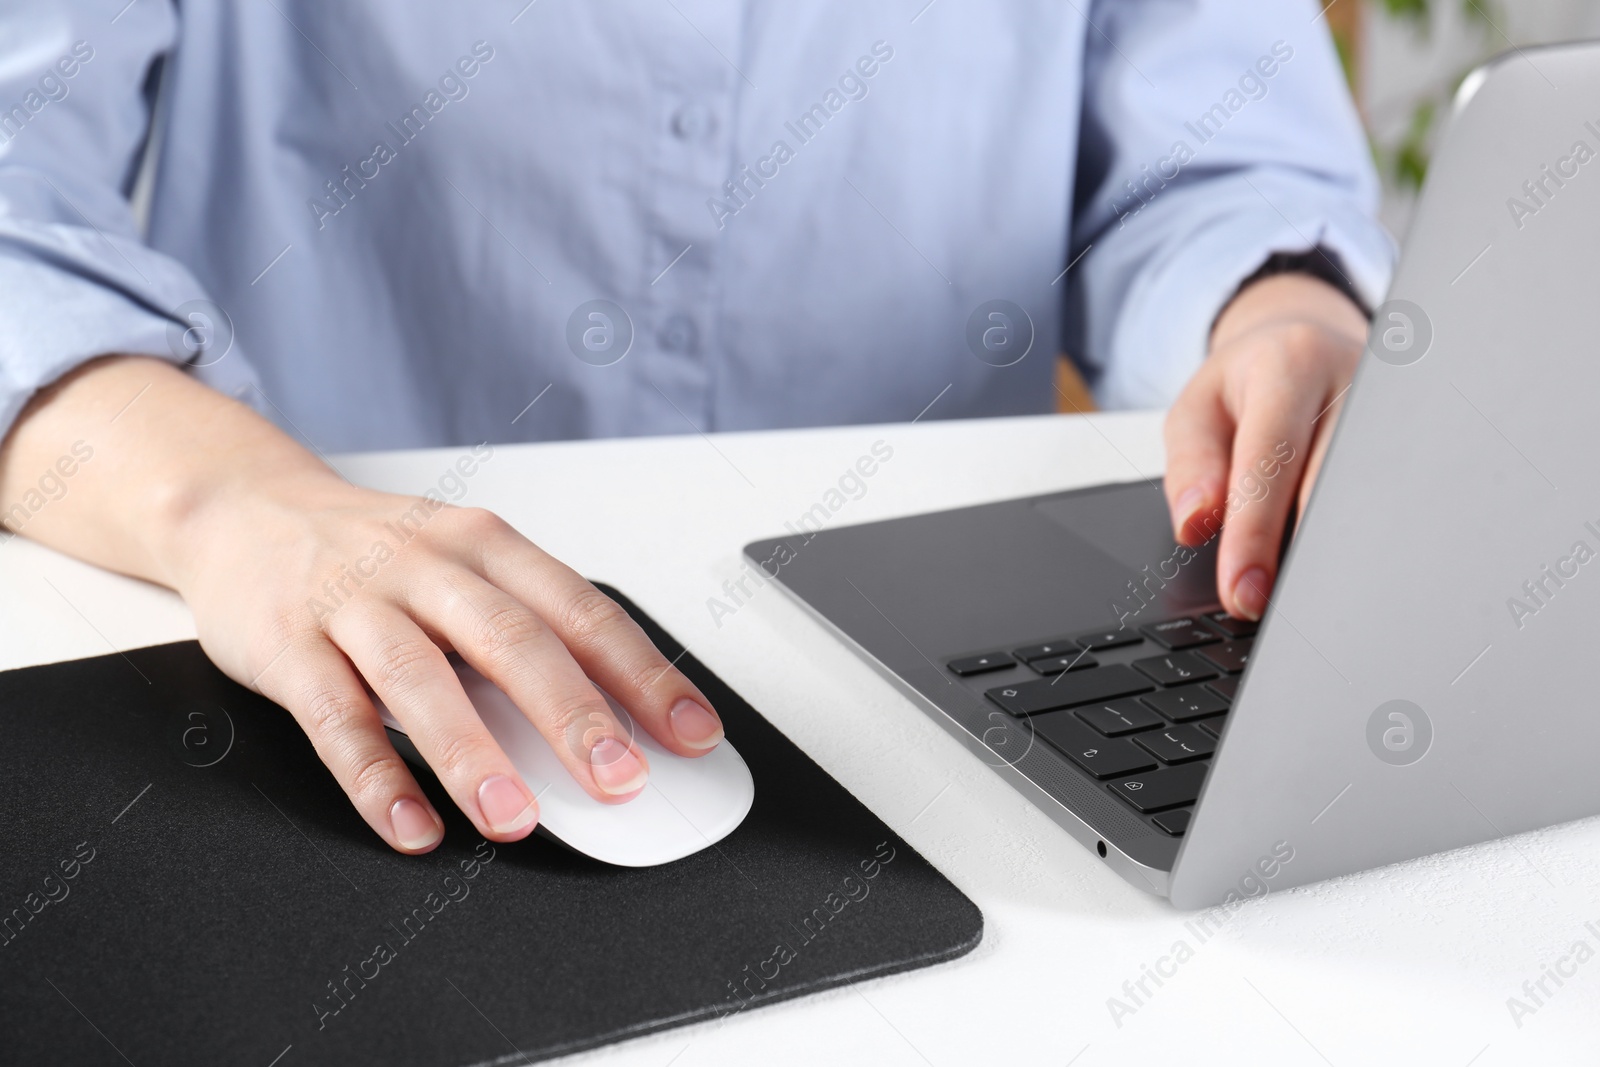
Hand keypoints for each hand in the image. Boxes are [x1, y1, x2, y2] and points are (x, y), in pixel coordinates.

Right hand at [0, 357, 724, 853]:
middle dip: (573, 715)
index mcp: (489, 546)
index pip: (582, 611)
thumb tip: (606, 730)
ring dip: (474, 755)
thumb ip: (523, 638)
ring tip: (516, 818)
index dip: (643, 675)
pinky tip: (410, 822)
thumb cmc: (377, 555)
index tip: (692, 733)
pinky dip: (375, 776)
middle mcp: (428, 565)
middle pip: (512, 639)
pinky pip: (334, 717)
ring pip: (422, 679)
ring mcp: (356, 601)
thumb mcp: (461, 572)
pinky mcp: (289, 644)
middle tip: (619, 780)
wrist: (245, 510)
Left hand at [1163, 273, 1367, 619]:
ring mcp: (1401, 411)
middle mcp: (1355, 382)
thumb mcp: (1197, 409)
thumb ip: (1190, 465)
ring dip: (1339, 555)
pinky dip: (1369, 538)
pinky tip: (1347, 575)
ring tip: (1311, 603)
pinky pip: (1398, 499)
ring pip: (1375, 498)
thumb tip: (1196, 524)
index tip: (1242, 591)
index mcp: (1291, 365)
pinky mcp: (1425, 436)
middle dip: (1303, 557)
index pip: (1271, 461)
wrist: (1306, 342)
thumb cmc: (1249, 382)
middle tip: (1276, 612)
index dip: (1254, 534)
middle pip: (1334, 485)